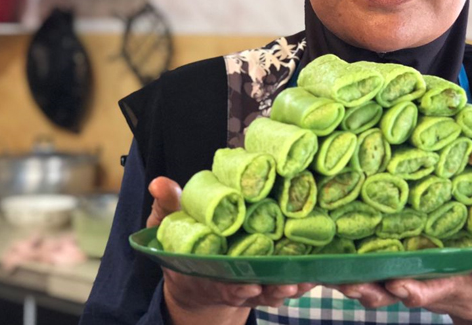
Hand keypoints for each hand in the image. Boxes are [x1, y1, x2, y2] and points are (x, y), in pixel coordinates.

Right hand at [146, 177, 314, 324]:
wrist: (193, 273)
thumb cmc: (183, 244)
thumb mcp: (170, 225)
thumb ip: (169, 205)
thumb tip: (159, 182)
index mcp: (208, 270)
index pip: (222, 283)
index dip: (236, 286)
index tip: (249, 286)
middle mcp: (231, 279)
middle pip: (253, 288)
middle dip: (270, 289)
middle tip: (287, 284)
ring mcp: (250, 279)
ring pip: (271, 287)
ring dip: (287, 285)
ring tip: (304, 280)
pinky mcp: (266, 275)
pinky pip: (282, 280)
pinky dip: (297, 280)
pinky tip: (312, 275)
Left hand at [331, 254, 471, 324]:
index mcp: (461, 287)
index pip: (433, 290)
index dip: (415, 290)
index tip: (398, 287)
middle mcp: (432, 284)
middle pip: (395, 290)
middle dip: (371, 289)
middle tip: (347, 282)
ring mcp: (418, 274)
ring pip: (380, 280)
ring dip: (356, 278)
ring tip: (330, 271)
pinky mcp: (411, 261)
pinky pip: (379, 264)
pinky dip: (356, 260)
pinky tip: (332, 247)